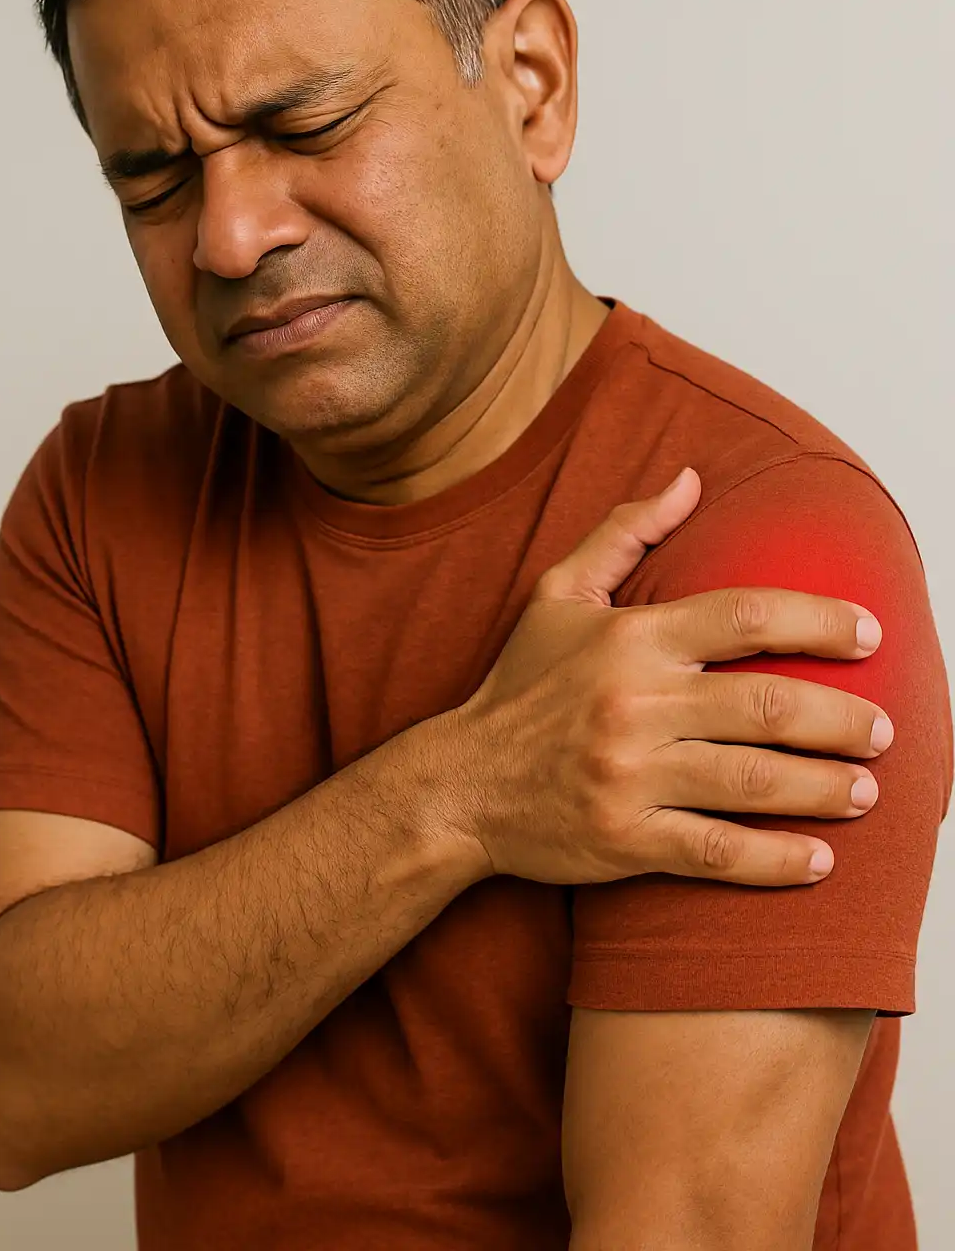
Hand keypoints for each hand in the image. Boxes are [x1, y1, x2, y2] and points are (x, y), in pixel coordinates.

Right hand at [441, 468, 889, 886]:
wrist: (458, 785)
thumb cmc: (518, 688)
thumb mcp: (557, 595)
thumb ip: (625, 532)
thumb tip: (689, 479)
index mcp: (629, 639)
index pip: (744, 616)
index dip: (818, 620)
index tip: (869, 634)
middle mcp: (633, 704)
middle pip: (765, 704)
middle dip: (841, 717)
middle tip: (883, 728)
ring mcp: (628, 775)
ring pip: (752, 780)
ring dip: (824, 787)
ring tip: (867, 791)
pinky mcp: (623, 839)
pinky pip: (715, 851)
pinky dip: (775, 860)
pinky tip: (819, 860)